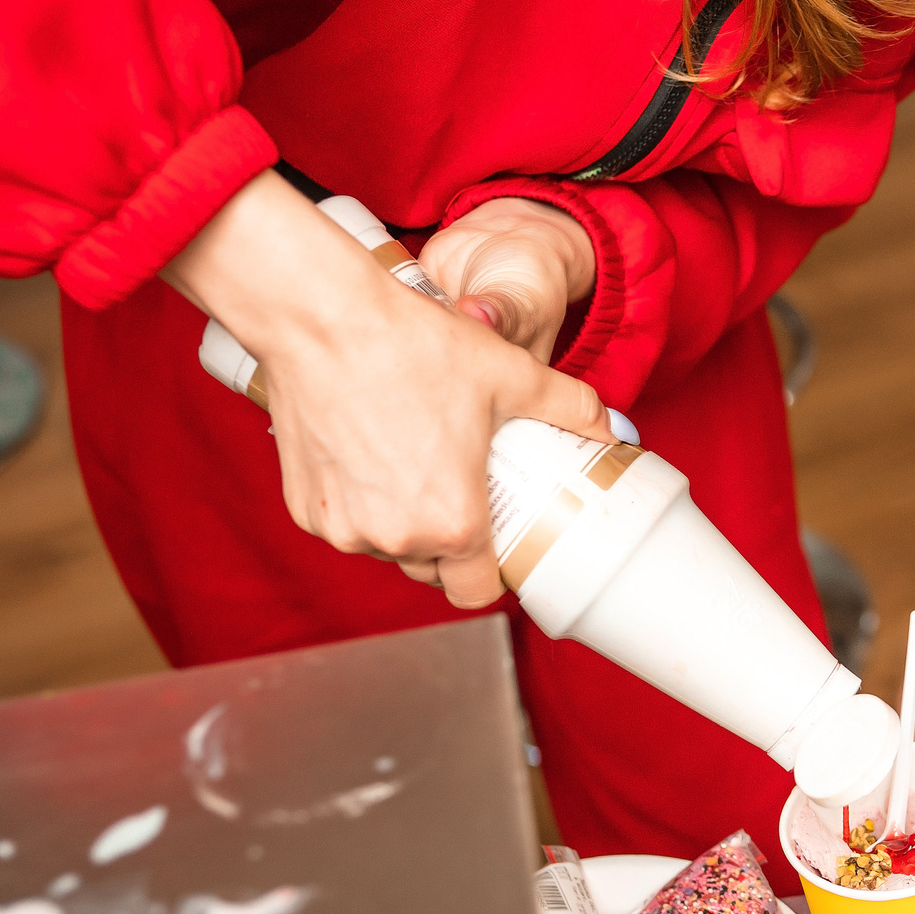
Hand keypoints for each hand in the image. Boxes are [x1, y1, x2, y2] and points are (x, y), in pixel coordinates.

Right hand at [165, 173, 613, 607]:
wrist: (322, 321)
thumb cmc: (413, 347)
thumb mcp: (511, 375)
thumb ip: (570, 409)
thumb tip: (610, 428)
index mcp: (452, 524)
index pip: (477, 592)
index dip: (494, 570)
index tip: (500, 538)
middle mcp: (393, 539)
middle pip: (434, 571)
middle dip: (453, 544)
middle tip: (464, 491)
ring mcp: (342, 528)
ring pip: (389, 548)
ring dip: (407, 524)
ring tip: (422, 467)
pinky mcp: (304, 509)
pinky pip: (348, 524)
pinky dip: (364, 505)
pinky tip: (376, 457)